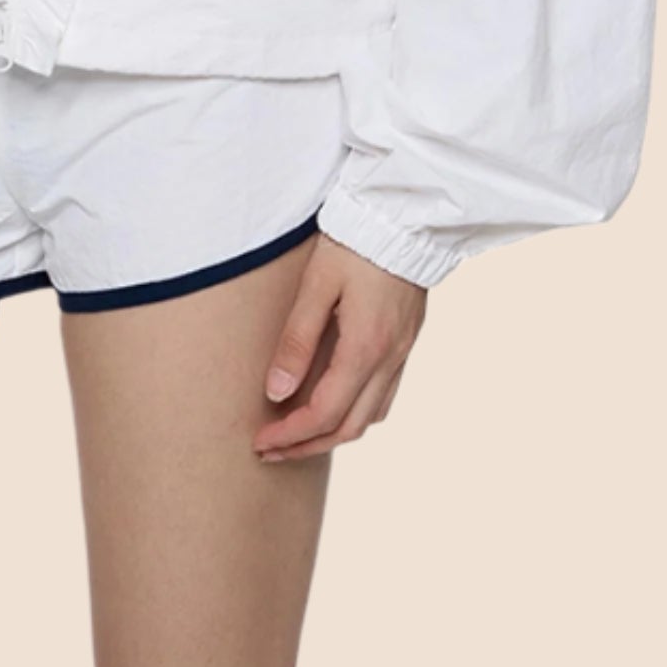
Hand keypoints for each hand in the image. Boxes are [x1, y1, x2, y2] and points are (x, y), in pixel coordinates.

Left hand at [253, 232, 427, 460]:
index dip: (290, 435)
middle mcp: (389, 360)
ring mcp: (402, 354)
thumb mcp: (317, 285)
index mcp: (365, 348)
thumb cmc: (356, 243)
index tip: (260, 441)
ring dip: (332, 434)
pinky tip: (334, 405)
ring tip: (296, 434)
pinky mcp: (406, 343)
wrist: (406, 217)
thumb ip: (296, 340)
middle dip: (306, 446)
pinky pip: (384, 397)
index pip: (323, 414)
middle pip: (348, 428)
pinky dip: (356, 414)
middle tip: (270, 449)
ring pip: (370, 418)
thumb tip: (275, 392)